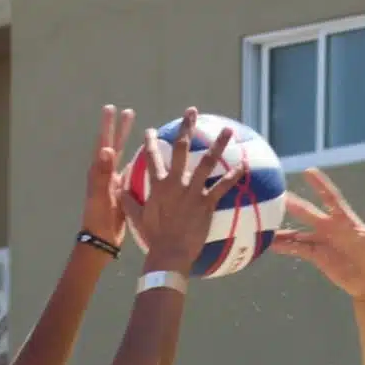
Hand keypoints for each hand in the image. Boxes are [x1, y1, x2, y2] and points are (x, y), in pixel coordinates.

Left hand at [80, 104, 136, 246]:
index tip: (111, 109)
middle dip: (120, 129)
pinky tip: (147, 157)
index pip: (105, 144)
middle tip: (127, 111)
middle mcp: (106, 174)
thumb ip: (103, 173)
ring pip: (123, 156)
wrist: (101, 240)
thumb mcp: (101, 196)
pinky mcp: (122, 192)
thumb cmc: (99, 219)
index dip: (108, 127)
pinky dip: (137, 161)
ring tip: (137, 128)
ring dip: (128, 142)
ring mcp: (114, 183)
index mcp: (100, 172)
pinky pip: (130, 171)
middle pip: (114, 145)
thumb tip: (107, 149)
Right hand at [122, 108, 246, 274]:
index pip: (151, 157)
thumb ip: (129, 201)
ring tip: (227, 130)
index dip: (149, 141)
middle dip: (186, 127)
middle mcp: (175, 182)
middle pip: (180, 148)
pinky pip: (222, 187)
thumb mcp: (137, 217)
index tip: (150, 130)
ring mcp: (191, 191)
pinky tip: (243, 166)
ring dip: (218, 144)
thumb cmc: (153, 237)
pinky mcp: (206, 203)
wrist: (169, 252)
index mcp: (158, 184)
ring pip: (206, 161)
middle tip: (192, 111)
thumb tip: (120, 191)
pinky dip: (233, 176)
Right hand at [273, 168, 364, 299]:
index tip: (308, 171)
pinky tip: (270, 244)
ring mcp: (322, 241)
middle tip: (277, 195)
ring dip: (283, 227)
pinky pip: (298, 249)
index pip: (331, 198)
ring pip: (298, 231)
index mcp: (345, 220)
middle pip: (308, 212)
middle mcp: (330, 227)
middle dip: (293, 203)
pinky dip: (284, 246)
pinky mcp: (317, 256)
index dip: (320, 185)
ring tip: (265, 221)